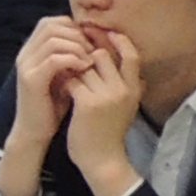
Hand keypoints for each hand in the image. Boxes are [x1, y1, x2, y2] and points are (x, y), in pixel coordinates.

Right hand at [0, 17, 94, 195]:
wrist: (34, 132)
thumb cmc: (52, 105)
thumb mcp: (63, 76)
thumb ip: (70, 58)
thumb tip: (92, 42)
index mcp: (31, 50)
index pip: (52, 22)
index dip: (73, 28)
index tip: (90, 42)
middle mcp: (25, 54)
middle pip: (51, 25)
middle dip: (77, 35)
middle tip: (92, 50)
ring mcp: (26, 65)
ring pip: (54, 39)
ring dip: (77, 47)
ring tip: (90, 60)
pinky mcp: (31, 80)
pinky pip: (54, 59)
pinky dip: (73, 60)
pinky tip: (85, 68)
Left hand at [61, 27, 150, 195]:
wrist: (102, 160)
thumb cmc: (110, 131)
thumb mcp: (127, 106)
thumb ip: (128, 83)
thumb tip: (125, 56)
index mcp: (134, 89)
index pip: (131, 54)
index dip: (117, 41)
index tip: (102, 34)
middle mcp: (123, 90)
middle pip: (102, 55)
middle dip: (85, 53)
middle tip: (72, 54)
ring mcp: (106, 96)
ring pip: (83, 65)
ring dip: (72, 68)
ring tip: (66, 75)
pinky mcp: (88, 103)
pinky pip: (72, 79)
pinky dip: (64, 81)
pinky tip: (61, 89)